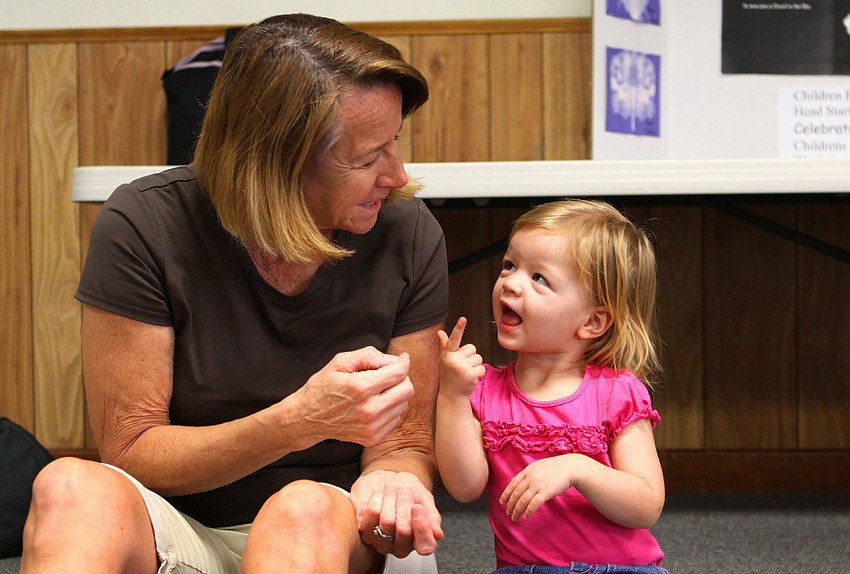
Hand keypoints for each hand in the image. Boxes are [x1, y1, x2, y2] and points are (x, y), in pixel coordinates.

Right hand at [296, 347, 413, 446]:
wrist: (307, 418)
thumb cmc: (323, 387)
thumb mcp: (340, 362)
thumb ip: (368, 356)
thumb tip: (392, 360)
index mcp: (360, 388)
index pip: (398, 373)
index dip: (404, 362)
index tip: (403, 358)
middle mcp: (369, 410)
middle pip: (407, 390)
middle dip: (402, 378)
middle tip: (389, 374)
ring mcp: (371, 427)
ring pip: (404, 404)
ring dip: (396, 394)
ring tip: (378, 390)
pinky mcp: (372, 438)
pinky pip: (396, 419)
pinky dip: (390, 409)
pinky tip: (375, 404)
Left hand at [351, 470, 443, 556]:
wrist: (387, 479)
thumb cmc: (408, 491)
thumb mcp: (424, 498)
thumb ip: (432, 516)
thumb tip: (438, 534)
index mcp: (419, 541)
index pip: (425, 546)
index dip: (422, 527)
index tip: (417, 506)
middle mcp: (400, 546)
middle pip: (404, 530)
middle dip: (405, 502)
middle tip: (404, 490)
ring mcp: (380, 541)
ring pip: (387, 521)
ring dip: (391, 498)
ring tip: (392, 491)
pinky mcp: (364, 531)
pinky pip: (371, 513)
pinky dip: (377, 498)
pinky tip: (379, 496)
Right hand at [437, 317, 485, 398]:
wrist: (451, 396)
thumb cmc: (449, 376)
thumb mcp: (445, 360)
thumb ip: (444, 345)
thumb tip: (440, 332)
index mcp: (447, 354)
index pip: (454, 339)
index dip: (459, 328)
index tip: (463, 319)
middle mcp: (453, 359)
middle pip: (472, 348)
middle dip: (470, 357)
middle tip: (462, 368)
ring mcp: (462, 367)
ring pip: (478, 358)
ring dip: (475, 366)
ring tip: (466, 373)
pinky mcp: (470, 375)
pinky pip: (482, 368)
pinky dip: (479, 373)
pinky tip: (471, 379)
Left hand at [500, 454, 583, 520]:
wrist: (569, 468)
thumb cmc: (554, 468)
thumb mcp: (536, 467)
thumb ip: (525, 474)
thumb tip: (512, 480)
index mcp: (527, 471)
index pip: (512, 484)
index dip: (506, 494)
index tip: (502, 502)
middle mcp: (530, 478)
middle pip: (516, 494)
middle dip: (510, 505)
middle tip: (508, 513)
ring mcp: (537, 485)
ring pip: (522, 500)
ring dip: (517, 511)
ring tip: (515, 518)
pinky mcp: (545, 492)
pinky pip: (533, 504)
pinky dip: (528, 511)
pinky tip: (526, 517)